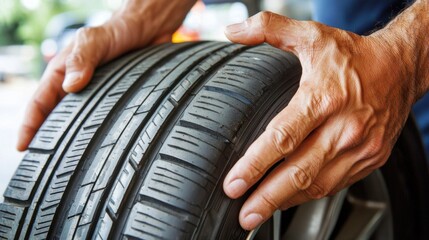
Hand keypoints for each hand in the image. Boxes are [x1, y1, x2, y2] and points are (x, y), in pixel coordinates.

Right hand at [16, 0, 195, 150]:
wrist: (147, 29)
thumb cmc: (118, 30)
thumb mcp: (95, 40)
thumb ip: (83, 59)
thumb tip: (70, 87)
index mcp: (63, 73)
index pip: (40, 102)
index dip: (29, 125)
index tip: (23, 146)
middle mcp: (77, 86)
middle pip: (56, 116)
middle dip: (48, 138)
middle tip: (44, 163)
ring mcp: (96, 93)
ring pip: (79, 121)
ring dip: (73, 139)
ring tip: (71, 163)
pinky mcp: (116, 98)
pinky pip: (103, 119)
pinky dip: (98, 132)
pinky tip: (102, 147)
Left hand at [222, 11, 418, 229]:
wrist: (401, 68)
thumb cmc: (354, 55)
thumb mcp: (311, 34)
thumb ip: (269, 29)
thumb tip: (233, 30)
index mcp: (324, 98)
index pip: (283, 138)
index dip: (255, 164)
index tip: (234, 184)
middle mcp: (344, 127)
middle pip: (299, 172)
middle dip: (267, 197)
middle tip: (243, 214)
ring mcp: (360, 147)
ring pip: (318, 184)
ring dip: (286, 202)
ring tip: (259, 213)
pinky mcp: (370, 158)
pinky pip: (335, 183)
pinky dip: (310, 195)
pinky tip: (289, 199)